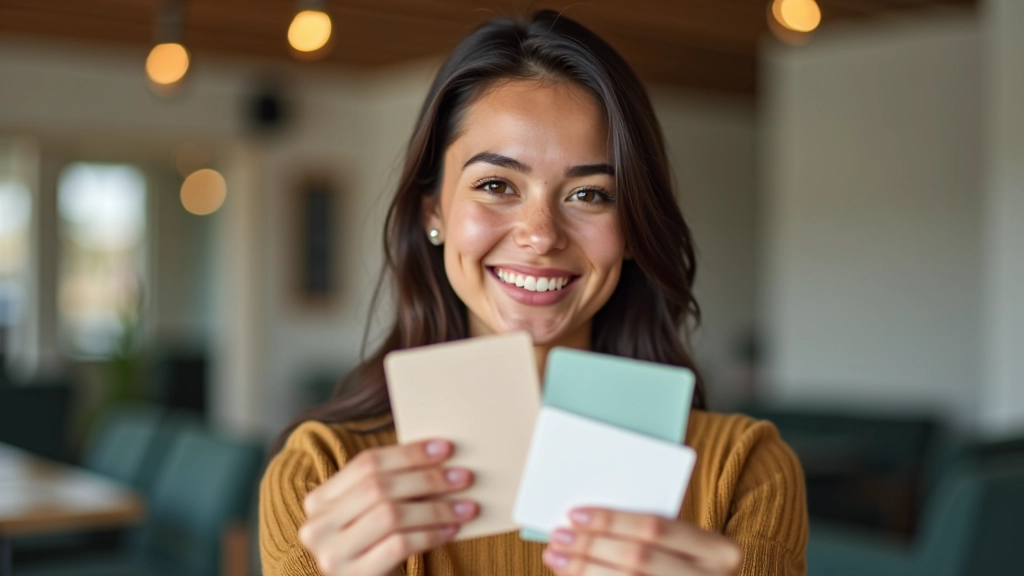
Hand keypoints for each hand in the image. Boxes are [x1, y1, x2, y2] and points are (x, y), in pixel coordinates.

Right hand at [298, 439, 477, 575]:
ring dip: (435, 508)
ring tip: (466, 507)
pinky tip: (451, 531)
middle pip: (379, 487)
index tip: (446, 448)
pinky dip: (430, 534)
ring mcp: (332, 554)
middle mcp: (318, 526)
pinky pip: (399, 545)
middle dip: (426, 479)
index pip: (366, 463)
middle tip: (463, 477)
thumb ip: (390, 487)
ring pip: (391, 515)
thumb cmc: (375, 548)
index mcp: (318, 500)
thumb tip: (440, 457)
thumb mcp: (372, 515)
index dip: (408, 453)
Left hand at [542, 508, 742, 575]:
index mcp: (720, 550)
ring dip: (584, 570)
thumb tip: (584, 519)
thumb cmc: (686, 564)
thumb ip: (648, 531)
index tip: (573, 513)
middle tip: (558, 536)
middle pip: (637, 558)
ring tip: (556, 556)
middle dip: (591, 546)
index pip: (655, 528)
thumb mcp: (683, 546)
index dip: (611, 520)